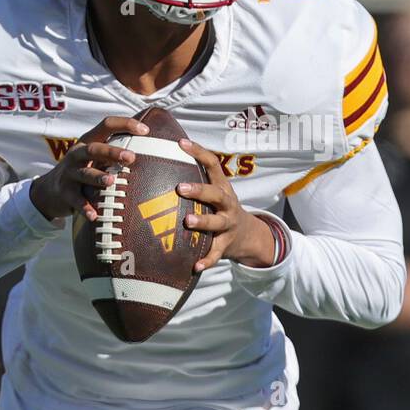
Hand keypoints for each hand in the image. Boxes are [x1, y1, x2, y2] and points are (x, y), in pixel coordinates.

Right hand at [29, 115, 150, 222]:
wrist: (49, 190)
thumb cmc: (82, 170)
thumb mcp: (93, 157)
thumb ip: (113, 151)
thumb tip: (150, 149)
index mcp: (88, 141)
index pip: (107, 125)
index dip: (125, 124)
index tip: (146, 131)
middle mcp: (77, 154)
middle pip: (94, 149)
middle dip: (112, 152)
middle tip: (131, 158)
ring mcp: (69, 173)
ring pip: (84, 174)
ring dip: (98, 177)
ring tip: (111, 182)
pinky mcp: (65, 192)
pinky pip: (76, 200)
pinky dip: (85, 207)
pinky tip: (94, 215)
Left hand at [175, 138, 276, 270]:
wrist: (248, 235)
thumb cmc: (220, 208)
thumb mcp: (214, 191)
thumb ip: (195, 178)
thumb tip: (161, 157)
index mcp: (222, 187)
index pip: (213, 164)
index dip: (199, 152)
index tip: (181, 143)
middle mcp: (227, 204)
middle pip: (216, 194)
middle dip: (200, 190)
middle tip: (180, 188)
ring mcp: (228, 225)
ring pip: (217, 223)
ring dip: (203, 222)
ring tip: (188, 221)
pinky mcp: (226, 245)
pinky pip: (217, 254)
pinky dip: (207, 260)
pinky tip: (196, 266)